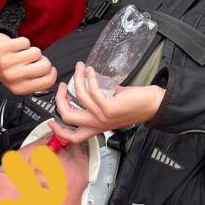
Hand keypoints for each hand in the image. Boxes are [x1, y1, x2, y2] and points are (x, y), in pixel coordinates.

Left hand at [0, 32, 56, 95]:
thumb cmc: (7, 67)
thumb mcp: (21, 81)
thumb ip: (36, 82)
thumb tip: (51, 76)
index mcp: (19, 88)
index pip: (48, 81)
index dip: (51, 72)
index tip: (47, 68)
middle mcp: (12, 77)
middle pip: (45, 66)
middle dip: (42, 60)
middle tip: (32, 60)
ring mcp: (7, 63)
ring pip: (37, 52)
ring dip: (31, 50)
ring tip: (21, 54)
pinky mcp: (3, 48)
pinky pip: (26, 41)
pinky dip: (22, 42)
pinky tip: (15, 48)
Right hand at [49, 63, 164, 142]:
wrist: (154, 105)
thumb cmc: (136, 105)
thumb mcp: (112, 106)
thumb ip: (99, 101)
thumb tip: (90, 86)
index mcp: (97, 127)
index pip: (73, 137)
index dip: (58, 131)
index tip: (50, 121)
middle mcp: (98, 124)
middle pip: (68, 117)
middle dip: (60, 99)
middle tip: (61, 86)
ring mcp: (103, 117)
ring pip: (79, 98)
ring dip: (77, 79)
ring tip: (80, 68)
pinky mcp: (109, 108)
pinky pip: (92, 91)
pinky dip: (89, 78)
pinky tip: (91, 71)